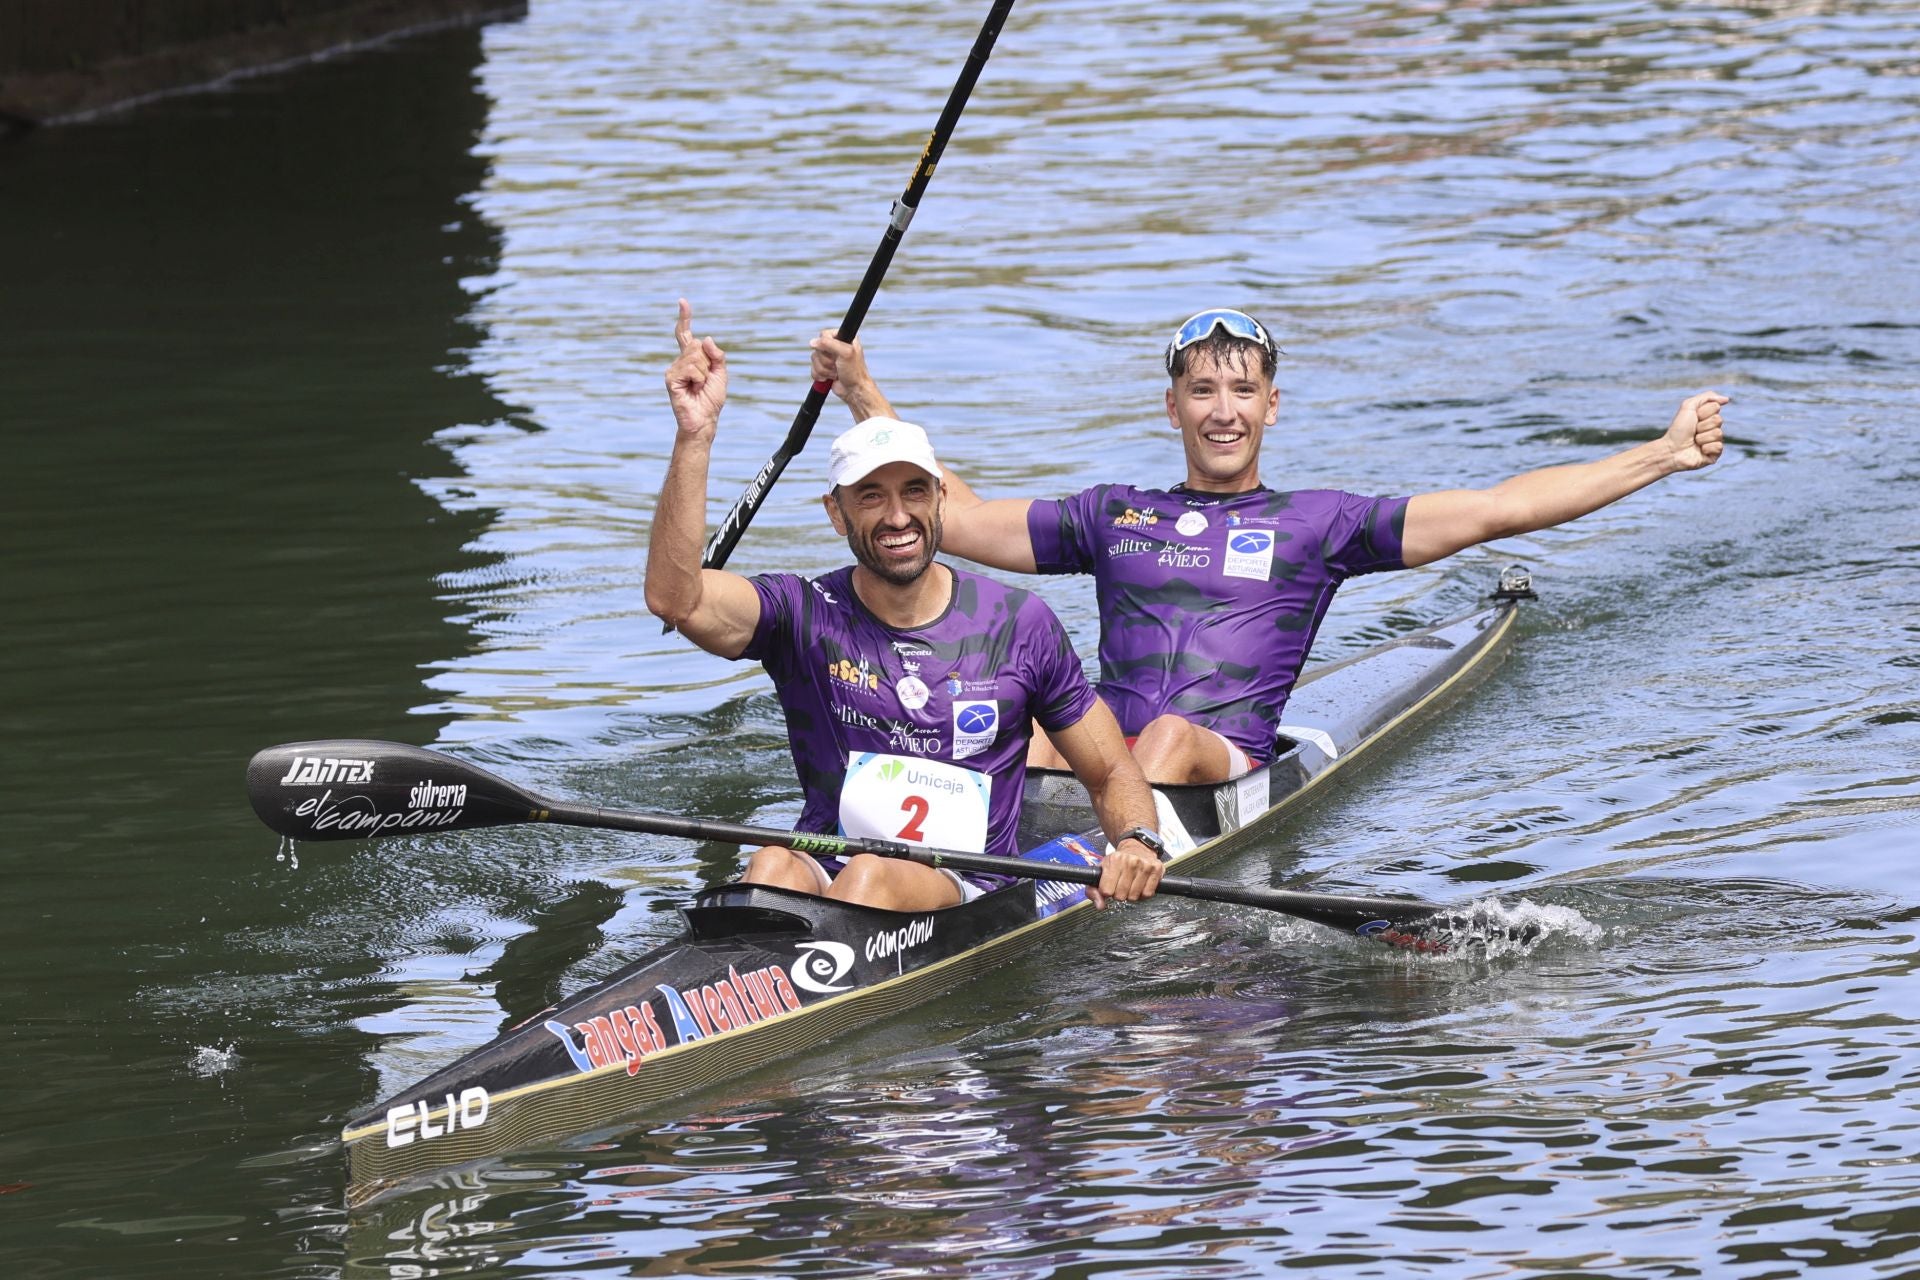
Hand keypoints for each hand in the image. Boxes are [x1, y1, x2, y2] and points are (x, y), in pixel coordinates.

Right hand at [666, 298, 727, 438]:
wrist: (704, 419)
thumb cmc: (711, 399)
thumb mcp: (721, 373)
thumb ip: (717, 355)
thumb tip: (707, 338)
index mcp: (691, 358)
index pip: (686, 334)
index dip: (685, 318)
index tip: (682, 302)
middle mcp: (680, 361)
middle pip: (697, 345)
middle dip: (708, 362)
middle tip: (705, 380)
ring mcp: (673, 368)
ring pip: (695, 356)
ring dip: (704, 372)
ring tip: (699, 386)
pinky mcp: (670, 377)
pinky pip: (691, 368)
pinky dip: (698, 378)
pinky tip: (693, 388)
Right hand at [809, 330, 875, 403]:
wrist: (854, 390)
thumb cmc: (854, 371)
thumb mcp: (845, 353)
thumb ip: (828, 343)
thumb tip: (812, 342)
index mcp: (843, 337)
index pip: (824, 334)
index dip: (826, 345)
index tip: (835, 353)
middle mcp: (835, 346)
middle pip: (818, 348)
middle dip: (827, 360)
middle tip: (838, 365)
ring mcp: (829, 358)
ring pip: (814, 359)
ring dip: (825, 369)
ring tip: (836, 373)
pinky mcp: (824, 369)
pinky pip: (813, 369)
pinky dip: (820, 375)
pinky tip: (831, 378)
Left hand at [1088, 838, 1164, 909]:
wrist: (1137, 847)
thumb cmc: (1118, 861)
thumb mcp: (1101, 870)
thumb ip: (1093, 890)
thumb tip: (1100, 906)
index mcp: (1114, 860)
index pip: (1106, 891)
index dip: (1107, 892)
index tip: (1109, 886)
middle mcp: (1130, 861)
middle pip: (1121, 896)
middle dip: (1119, 894)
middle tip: (1121, 885)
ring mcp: (1145, 865)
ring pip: (1134, 896)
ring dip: (1131, 894)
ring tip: (1130, 885)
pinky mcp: (1156, 869)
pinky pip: (1148, 894)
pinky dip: (1143, 894)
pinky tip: (1140, 885)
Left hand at [1663, 391, 1728, 471]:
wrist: (1671, 449)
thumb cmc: (1678, 429)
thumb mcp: (1688, 406)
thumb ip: (1707, 397)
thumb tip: (1726, 399)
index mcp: (1708, 417)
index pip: (1715, 407)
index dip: (1702, 412)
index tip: (1693, 418)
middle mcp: (1713, 428)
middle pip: (1718, 420)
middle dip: (1702, 425)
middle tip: (1692, 431)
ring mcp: (1714, 442)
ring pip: (1718, 433)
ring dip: (1702, 437)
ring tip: (1694, 441)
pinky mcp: (1715, 455)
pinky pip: (1719, 446)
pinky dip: (1706, 447)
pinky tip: (1699, 450)